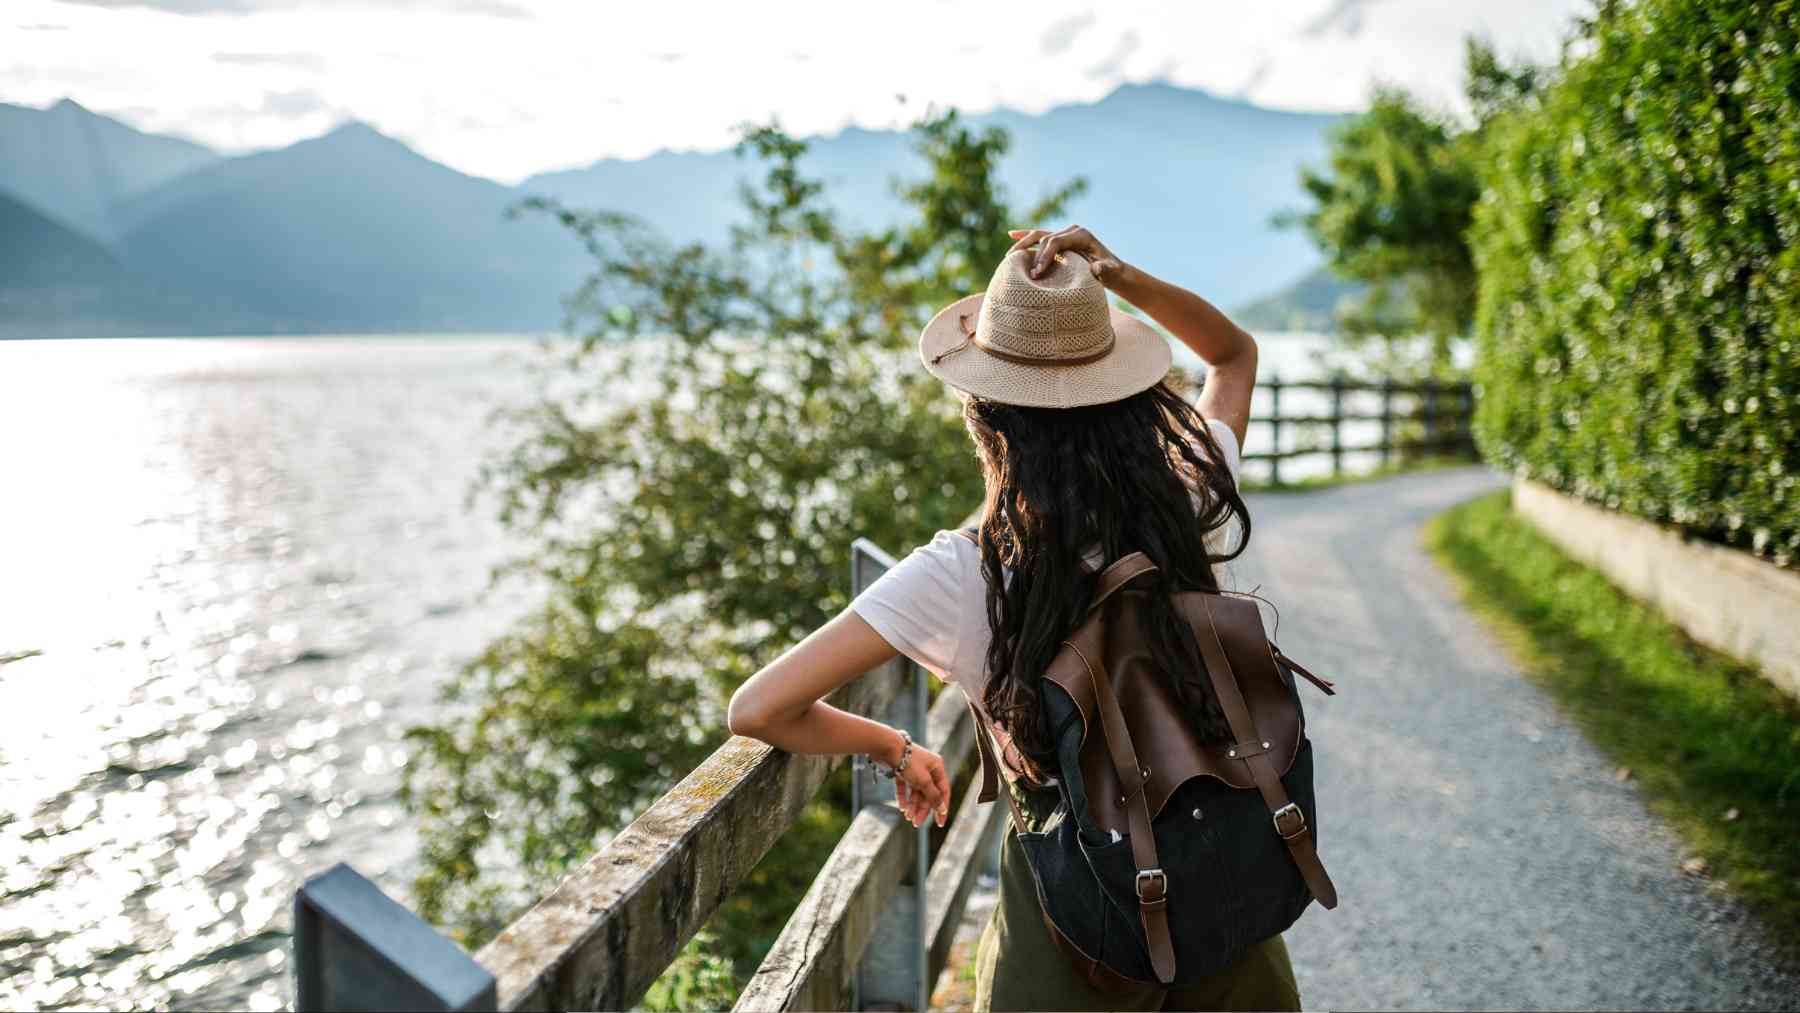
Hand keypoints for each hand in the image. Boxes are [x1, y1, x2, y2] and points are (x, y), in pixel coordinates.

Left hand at [891, 738, 950, 828]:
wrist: (887, 747)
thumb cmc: (908, 762)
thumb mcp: (924, 781)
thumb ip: (933, 796)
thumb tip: (942, 809)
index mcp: (937, 767)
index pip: (943, 791)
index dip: (942, 808)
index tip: (940, 823)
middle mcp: (928, 768)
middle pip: (928, 793)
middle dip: (922, 809)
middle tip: (916, 823)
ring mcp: (914, 769)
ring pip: (916, 792)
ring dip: (913, 805)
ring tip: (908, 817)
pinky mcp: (902, 770)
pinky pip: (905, 787)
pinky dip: (904, 797)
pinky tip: (902, 807)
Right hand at [1007, 225, 1127, 287]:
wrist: (1112, 270)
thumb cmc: (1111, 272)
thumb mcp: (1110, 272)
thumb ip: (1105, 270)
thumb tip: (1095, 268)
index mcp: (1081, 235)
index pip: (1056, 241)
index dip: (1044, 256)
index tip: (1037, 273)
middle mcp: (1071, 230)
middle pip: (1045, 239)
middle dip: (1035, 256)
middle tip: (1029, 275)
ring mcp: (1064, 234)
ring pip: (1038, 235)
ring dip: (1023, 244)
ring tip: (1009, 257)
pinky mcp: (1059, 240)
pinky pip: (1039, 237)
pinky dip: (1025, 236)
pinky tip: (1011, 235)